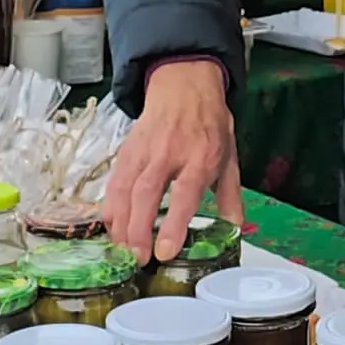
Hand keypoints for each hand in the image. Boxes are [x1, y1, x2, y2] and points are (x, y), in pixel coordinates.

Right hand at [104, 60, 242, 263]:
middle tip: (138, 258)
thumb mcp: (230, 158)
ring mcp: (145, 151)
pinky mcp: (127, 151)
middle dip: (138, 229)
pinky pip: (114, 181)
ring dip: (121, 223)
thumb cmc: (209, 124)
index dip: (173, 224)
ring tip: (123, 250)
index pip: (185, 193)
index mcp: (201, 156)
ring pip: (125, 188)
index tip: (165, 251)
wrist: (184, 85)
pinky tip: (111, 227)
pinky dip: (109, 206)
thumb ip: (230, 196)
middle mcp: (170, 154)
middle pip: (147, 193)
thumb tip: (235, 230)